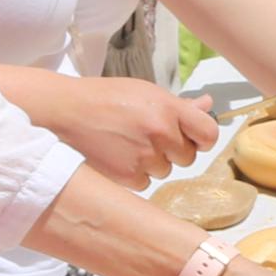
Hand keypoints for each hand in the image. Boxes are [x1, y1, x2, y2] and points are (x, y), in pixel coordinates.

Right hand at [30, 77, 219, 187]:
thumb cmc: (107, 98)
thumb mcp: (146, 92)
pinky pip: (146, 182)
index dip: (203, 138)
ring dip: (154, 162)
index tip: (194, 138)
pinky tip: (120, 157)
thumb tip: (208, 105)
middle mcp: (161, 132)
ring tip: (130, 144)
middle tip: (150, 137)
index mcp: (168, 108)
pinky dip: (136, 174)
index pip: (209, 133)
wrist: (67, 112)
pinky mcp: (128, 176)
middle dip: (174, 150)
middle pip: (188, 157)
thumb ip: (179, 105)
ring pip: (166, 170)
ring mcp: (145, 156)